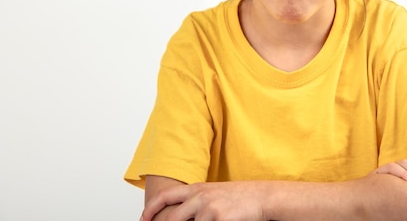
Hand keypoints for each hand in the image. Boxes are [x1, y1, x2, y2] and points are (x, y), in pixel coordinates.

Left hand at [141, 181, 268, 220]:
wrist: (262, 196)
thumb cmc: (240, 197)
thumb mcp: (214, 194)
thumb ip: (196, 203)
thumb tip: (182, 216)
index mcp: (197, 188)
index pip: (165, 197)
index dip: (150, 209)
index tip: (144, 220)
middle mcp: (200, 197)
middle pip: (173, 219)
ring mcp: (209, 209)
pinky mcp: (220, 219)